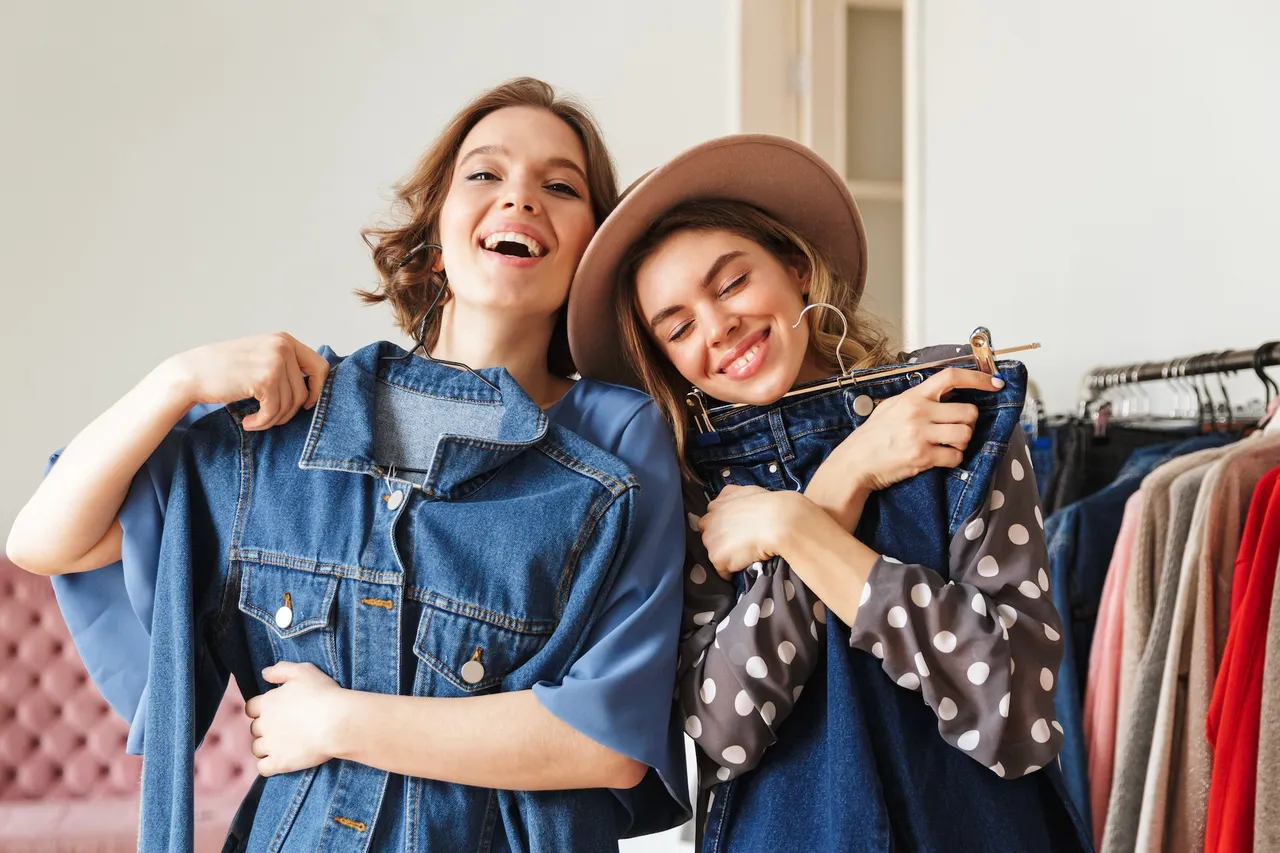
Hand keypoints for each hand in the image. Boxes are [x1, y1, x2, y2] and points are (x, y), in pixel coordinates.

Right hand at [160, 332, 329, 430]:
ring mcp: (275, 361)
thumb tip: (315, 389)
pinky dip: (262, 423)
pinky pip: (275, 412)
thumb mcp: (260, 357)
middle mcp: (282, 346)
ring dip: (273, 419)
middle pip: (305, 390)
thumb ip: (285, 365)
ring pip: (290, 404)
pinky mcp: (265, 379)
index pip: (321, 366)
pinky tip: (248, 423)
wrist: (190, 374)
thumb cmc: (224, 371)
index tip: (304, 403)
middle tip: (272, 417)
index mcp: (284, 339)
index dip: (317, 389)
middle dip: (291, 410)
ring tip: (256, 419)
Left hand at [244, 662, 346, 776]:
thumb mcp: (304, 671)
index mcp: (268, 702)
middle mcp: (264, 724)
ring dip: (267, 747)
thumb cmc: (323, 694)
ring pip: (257, 748)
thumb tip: (264, 673)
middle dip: (267, 728)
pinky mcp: (279, 763)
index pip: (251, 708)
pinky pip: (263, 768)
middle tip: (287, 727)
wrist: (337, 722)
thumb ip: (281, 670)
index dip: (261, 709)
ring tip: (286, 745)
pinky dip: (269, 766)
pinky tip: (282, 760)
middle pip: (255, 729)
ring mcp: (270, 745)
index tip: (276, 711)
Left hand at [698, 485, 817, 578]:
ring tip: (743, 557)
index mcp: (716, 505)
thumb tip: (731, 501)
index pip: (710, 519)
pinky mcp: (718, 559)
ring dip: (725, 556)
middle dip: (719, 541)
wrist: (777, 522)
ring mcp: (711, 541)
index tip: (732, 531)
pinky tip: (743, 567)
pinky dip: (731, 572)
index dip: (721, 527)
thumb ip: (732, 496)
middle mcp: (708, 522)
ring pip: (714, 553)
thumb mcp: (746, 491)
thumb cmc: (768, 505)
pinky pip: (722, 571)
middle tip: (738, 544)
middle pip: (708, 536)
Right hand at [829, 368, 1000, 492]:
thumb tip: (947, 394)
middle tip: (957, 429)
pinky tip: (939, 458)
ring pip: (965, 435)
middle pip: (968, 412)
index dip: (977, 378)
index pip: (951, 377)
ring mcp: (920, 435)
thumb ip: (917, 399)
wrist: (855, 462)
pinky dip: (953, 459)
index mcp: (913, 396)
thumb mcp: (891, 407)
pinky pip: (955, 456)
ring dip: (962, 442)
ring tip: (947, 444)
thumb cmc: (873, 435)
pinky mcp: (923, 456)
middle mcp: (918, 412)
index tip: (994, 383)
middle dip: (968, 423)